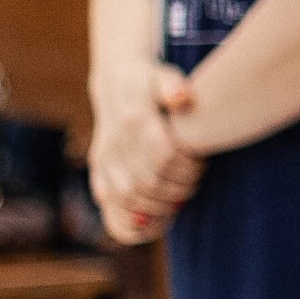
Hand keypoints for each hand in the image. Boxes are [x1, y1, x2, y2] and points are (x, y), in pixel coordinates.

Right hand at [87, 62, 202, 243]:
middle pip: (147, 181)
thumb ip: (174, 86)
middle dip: (177, 189)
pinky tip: (156, 221)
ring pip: (127, 198)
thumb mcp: (165, 76)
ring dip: (158, 206)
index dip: (186, 168)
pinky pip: (109, 207)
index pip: (163, 156)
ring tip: (178, 202)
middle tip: (193, 184)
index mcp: (134, 118)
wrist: (117, 84)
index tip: (201, 166)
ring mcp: (103, 160)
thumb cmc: (152, 82)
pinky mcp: (98, 172)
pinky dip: (132, 222)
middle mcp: (114, 142)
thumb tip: (182, 97)